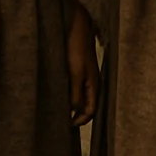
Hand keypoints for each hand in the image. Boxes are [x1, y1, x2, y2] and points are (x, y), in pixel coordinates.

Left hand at [66, 9, 99, 126]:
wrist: (77, 30)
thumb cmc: (77, 51)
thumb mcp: (75, 74)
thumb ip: (76, 94)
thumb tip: (74, 112)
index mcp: (95, 85)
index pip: (91, 111)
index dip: (81, 120)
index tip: (67, 125)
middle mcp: (93, 83)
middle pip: (88, 106)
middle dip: (78, 116)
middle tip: (63, 121)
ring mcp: (87, 77)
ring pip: (82, 98)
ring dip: (74, 106)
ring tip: (60, 111)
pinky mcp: (80, 71)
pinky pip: (77, 90)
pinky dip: (71, 96)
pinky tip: (61, 96)